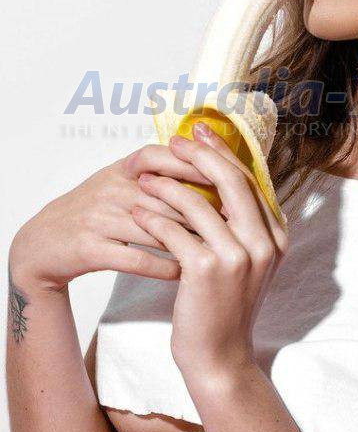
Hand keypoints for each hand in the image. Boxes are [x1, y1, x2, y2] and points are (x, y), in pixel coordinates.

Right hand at [9, 144, 212, 291]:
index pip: (164, 157)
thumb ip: (164, 172)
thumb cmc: (96, 211)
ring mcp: (99, 217)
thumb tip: (219, 173)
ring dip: (190, 242)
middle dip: (206, 212)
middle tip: (238, 226)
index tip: (232, 184)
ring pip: (156, 228)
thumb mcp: (123, 182)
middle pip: (168, 195)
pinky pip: (137, 258)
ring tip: (220, 253)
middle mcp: (111, 187)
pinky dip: (165, 267)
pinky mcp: (90, 248)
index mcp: (122, 168)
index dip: (198, 167)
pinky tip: (186, 274)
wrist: (43, 244)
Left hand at [131, 121, 288, 385]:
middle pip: (232, 181)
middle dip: (200, 155)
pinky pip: (176, 231)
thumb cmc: (223, 305)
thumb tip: (220, 177)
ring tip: (143, 177)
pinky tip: (138, 210)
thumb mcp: (245, 261)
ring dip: (168, 185)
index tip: (200, 132)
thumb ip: (240, 223)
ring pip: (199, 203)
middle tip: (173, 140)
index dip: (223, 153)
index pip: (250, 180)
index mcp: (276, 236)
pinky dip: (154, 217)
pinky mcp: (209, 271)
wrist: (218, 356)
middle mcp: (264, 242)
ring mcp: (239, 257)